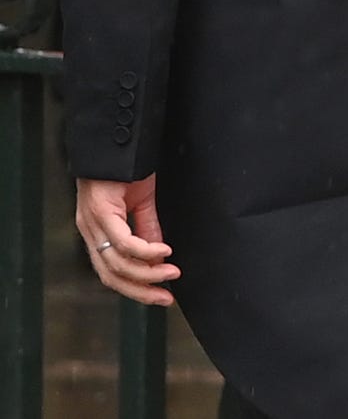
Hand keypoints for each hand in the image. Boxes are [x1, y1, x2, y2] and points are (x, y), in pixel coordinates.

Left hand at [76, 174, 179, 305]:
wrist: (115, 137)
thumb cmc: (126, 165)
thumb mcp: (140, 200)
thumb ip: (147, 227)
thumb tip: (158, 256)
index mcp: (96, 231)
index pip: (111, 273)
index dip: (135, 288)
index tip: (160, 296)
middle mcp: (90, 231)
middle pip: (111, 276)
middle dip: (140, 290)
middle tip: (166, 297)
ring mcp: (92, 223)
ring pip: (117, 263)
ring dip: (147, 273)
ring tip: (171, 273)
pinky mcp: (100, 211)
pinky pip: (123, 241)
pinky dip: (144, 251)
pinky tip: (163, 252)